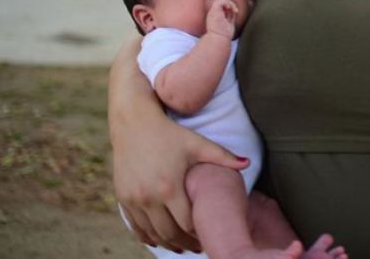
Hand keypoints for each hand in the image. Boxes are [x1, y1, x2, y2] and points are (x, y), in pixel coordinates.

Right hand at [112, 94, 246, 251]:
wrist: (133, 123)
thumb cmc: (170, 134)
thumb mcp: (197, 143)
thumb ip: (223, 156)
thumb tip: (247, 163)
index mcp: (169, 187)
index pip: (187, 223)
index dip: (200, 234)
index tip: (211, 237)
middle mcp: (149, 197)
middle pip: (170, 233)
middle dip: (186, 243)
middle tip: (199, 247)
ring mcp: (133, 199)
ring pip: (152, 233)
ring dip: (167, 244)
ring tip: (182, 247)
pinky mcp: (122, 198)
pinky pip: (135, 226)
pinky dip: (148, 237)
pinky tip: (159, 240)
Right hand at [205, 0, 237, 38]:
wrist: (219, 39)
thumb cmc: (224, 36)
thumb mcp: (228, 24)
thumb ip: (230, 17)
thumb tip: (235, 11)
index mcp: (215, 16)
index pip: (222, 7)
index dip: (229, 7)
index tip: (235, 12)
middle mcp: (213, 13)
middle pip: (222, 2)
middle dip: (230, 4)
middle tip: (235, 11)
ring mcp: (213, 11)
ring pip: (221, 0)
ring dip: (230, 3)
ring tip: (234, 10)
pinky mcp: (214, 10)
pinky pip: (221, 0)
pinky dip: (228, 3)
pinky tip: (231, 9)